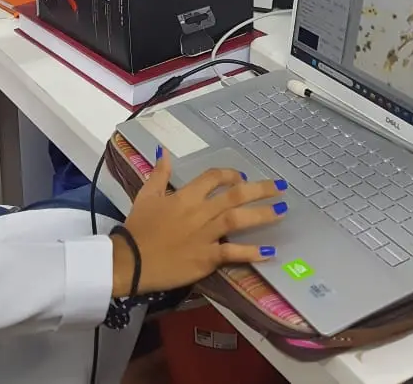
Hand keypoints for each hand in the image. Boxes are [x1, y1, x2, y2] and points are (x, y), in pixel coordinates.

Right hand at [111, 148, 287, 296]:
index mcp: (185, 196)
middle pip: (234, 195)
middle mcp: (200, 212)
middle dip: (260, 189)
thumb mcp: (146, 195)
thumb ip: (159, 174)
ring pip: (238, 220)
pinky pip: (232, 253)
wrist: (131, 260)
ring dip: (261, 214)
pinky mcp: (207, 258)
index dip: (230, 174)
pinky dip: (251, 252)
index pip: (213, 178)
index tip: (242, 177)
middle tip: (280, 187)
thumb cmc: (137, 228)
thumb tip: (164, 151)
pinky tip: (270, 251)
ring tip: (281, 210)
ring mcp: (205, 235)